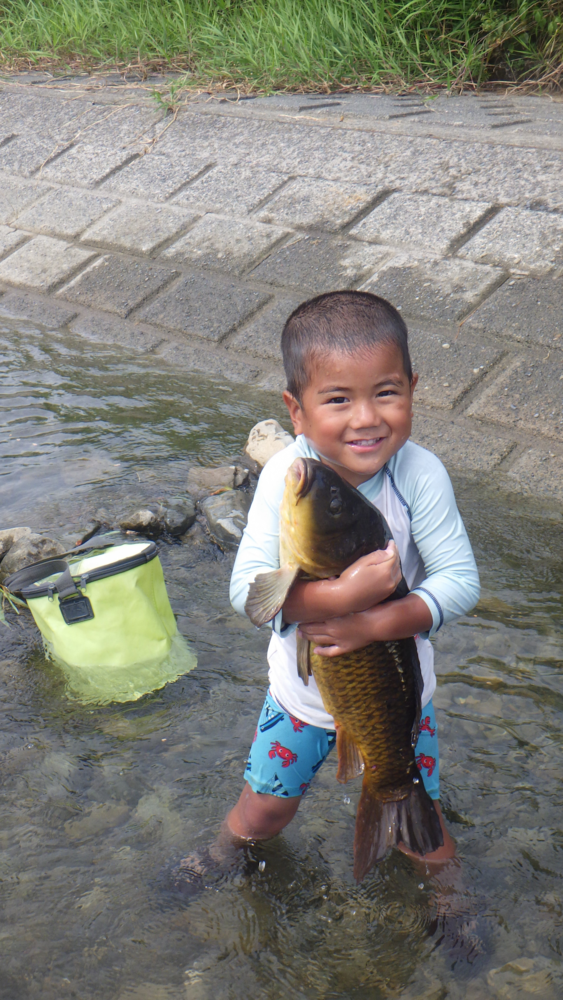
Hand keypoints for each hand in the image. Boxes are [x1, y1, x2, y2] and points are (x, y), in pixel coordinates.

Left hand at [298, 593, 432, 655]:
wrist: (378, 623)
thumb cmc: (366, 607)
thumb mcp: (351, 595)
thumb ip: (338, 586)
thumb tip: (331, 577)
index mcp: (331, 616)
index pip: (313, 616)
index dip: (304, 616)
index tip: (298, 613)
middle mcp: (331, 629)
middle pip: (313, 629)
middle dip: (304, 627)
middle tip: (296, 625)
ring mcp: (338, 639)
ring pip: (319, 639)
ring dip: (309, 637)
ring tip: (301, 634)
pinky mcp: (345, 647)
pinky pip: (331, 651)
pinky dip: (322, 652)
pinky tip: (315, 651)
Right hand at [337, 541, 401, 614]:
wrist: (344, 599)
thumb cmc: (350, 578)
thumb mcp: (362, 562)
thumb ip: (378, 555)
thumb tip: (390, 551)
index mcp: (386, 571)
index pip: (394, 555)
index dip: (392, 547)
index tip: (390, 541)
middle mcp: (391, 581)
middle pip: (397, 564)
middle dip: (395, 555)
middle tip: (391, 548)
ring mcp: (389, 589)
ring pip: (398, 574)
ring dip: (396, 565)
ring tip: (391, 559)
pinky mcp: (385, 595)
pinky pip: (395, 582)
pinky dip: (395, 575)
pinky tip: (389, 572)